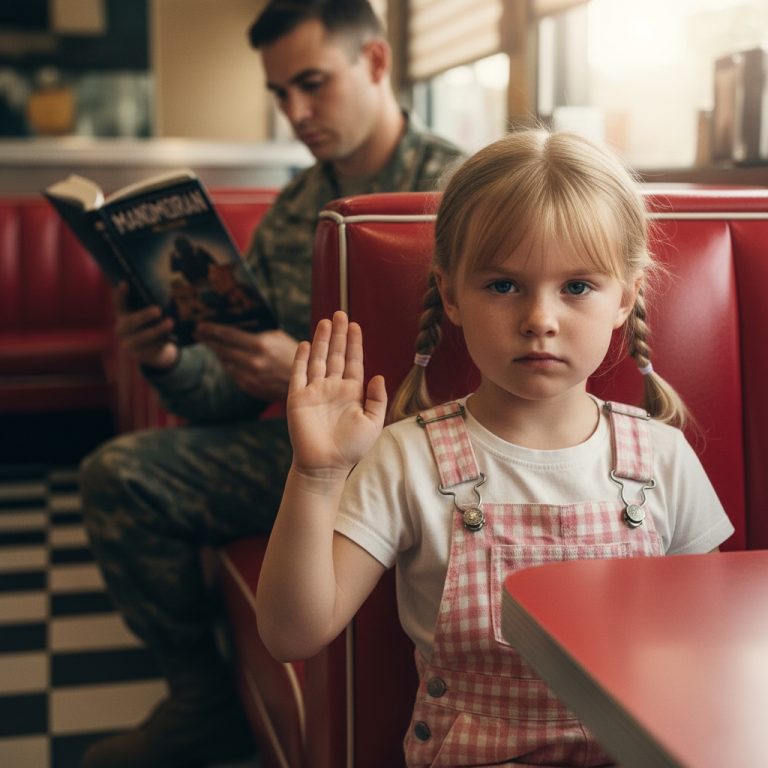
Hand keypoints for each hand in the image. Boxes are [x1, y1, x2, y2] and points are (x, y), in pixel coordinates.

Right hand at [113, 283, 178, 369]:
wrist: (151, 352)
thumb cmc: (149, 326)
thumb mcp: (146, 316)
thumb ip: (148, 305)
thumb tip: (164, 289)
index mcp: (122, 316)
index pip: (118, 303)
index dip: (120, 294)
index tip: (126, 283)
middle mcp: (121, 330)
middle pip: (130, 322)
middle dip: (144, 316)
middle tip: (158, 310)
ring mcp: (128, 344)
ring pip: (142, 337)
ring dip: (157, 330)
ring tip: (170, 322)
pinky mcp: (138, 355)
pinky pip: (151, 347)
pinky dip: (162, 341)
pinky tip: (171, 337)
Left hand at [194, 322, 297, 400]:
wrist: (307, 382)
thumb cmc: (294, 354)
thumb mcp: (278, 338)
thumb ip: (256, 334)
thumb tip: (235, 327)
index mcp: (259, 345)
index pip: (228, 335)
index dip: (212, 330)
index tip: (200, 326)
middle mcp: (252, 362)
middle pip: (222, 349)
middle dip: (209, 340)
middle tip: (199, 334)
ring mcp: (250, 376)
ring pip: (226, 362)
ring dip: (218, 353)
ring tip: (212, 345)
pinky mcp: (250, 387)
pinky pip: (234, 374)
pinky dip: (229, 365)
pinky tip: (227, 359)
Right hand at [288, 311, 386, 477]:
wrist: (326, 466)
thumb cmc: (351, 448)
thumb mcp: (373, 422)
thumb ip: (377, 399)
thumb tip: (378, 375)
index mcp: (351, 392)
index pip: (353, 361)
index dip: (354, 343)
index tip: (355, 325)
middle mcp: (332, 388)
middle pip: (335, 355)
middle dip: (338, 335)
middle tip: (341, 313)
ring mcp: (314, 392)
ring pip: (317, 359)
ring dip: (321, 340)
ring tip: (325, 321)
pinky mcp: (298, 399)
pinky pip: (299, 374)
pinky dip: (301, 359)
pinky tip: (305, 343)